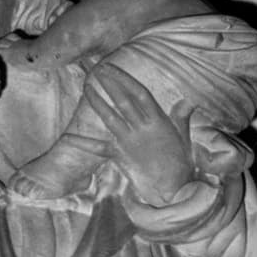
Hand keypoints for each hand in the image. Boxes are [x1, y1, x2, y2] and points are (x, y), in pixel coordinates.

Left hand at [82, 64, 193, 203]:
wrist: (172, 189)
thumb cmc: (180, 164)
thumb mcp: (184, 137)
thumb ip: (181, 117)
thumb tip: (188, 100)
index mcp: (158, 121)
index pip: (139, 93)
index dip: (124, 78)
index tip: (112, 68)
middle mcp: (141, 128)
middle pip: (122, 100)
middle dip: (109, 83)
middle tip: (97, 70)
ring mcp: (129, 142)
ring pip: (110, 117)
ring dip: (97, 102)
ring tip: (87, 87)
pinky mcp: (119, 157)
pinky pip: (98, 148)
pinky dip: (83, 143)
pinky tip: (68, 138)